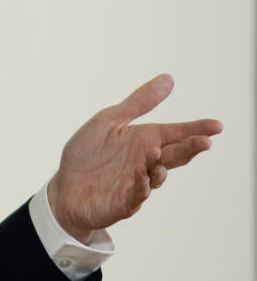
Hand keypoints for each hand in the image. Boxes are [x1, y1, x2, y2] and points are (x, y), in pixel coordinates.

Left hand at [48, 74, 221, 243]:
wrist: (63, 187)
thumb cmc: (88, 154)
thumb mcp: (110, 121)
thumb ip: (139, 103)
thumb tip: (169, 78)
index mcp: (144, 141)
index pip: (175, 133)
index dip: (196, 130)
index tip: (217, 126)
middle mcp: (145, 163)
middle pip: (174, 155)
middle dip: (190, 148)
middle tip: (205, 141)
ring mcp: (136, 184)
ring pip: (156, 176)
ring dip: (158, 165)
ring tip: (156, 151)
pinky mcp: (122, 203)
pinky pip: (136, 195)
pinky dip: (141, 184)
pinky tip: (142, 173)